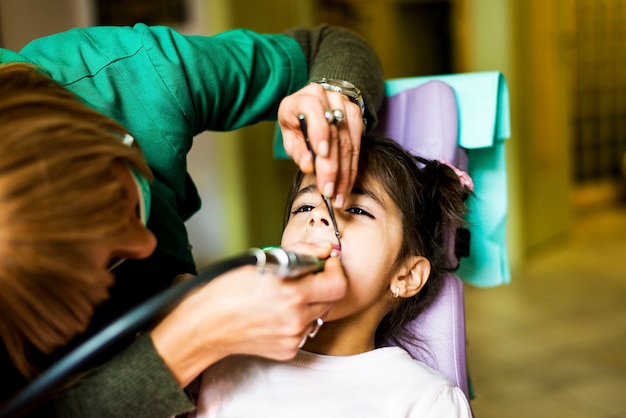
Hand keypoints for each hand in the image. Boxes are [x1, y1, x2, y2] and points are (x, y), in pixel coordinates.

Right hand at [150, 242, 346, 386]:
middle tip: (307, 275)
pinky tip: (279, 311)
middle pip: (332, 298)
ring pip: (320, 313)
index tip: (325, 261)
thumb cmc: (227, 291)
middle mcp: (295, 318)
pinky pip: (306, 328)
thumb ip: (301, 252)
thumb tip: (324, 250)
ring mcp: (293, 336)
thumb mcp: (264, 260)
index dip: (334, 268)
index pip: (337, 283)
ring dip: (312, 301)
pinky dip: (299, 317)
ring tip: (287, 294)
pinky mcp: (289, 349)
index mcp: (291, 293)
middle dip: (324, 283)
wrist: (206, 325)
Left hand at [278, 83, 363, 207]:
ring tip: (338, 195)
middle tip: (328, 190)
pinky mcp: (358, 117)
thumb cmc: (299, 122)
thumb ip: (298, 150)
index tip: (322, 154)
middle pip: (333, 134)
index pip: (313, 109)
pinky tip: (346, 185)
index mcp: (304, 98)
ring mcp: (346, 106)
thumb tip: (308, 166)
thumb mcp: (290, 134)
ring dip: (344, 173)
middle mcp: (328, 98)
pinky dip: (351, 170)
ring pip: (348, 143)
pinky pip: (357, 147)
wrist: (318, 105)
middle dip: (331, 167)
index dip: (319, 132)